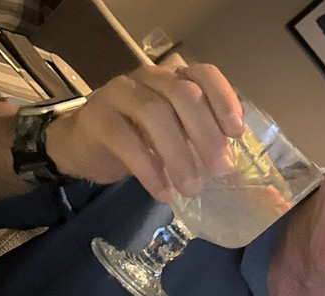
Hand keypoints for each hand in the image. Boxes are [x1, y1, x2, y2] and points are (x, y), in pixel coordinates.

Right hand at [46, 63, 244, 202]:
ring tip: (191, 189)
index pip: (204, 74)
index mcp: (175, 79)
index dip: (224, 100)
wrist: (87, 147)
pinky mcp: (96, 117)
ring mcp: (119, 93)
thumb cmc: (143, 141)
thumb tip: (237, 168)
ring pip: (153, 113)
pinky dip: (148, 168)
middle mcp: (149, 78)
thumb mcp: (179, 138)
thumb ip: (204, 142)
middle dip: (206, 133)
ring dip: (178, 155)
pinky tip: (162, 192)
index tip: (236, 133)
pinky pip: (123, 138)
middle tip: (220, 170)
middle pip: (182, 93)